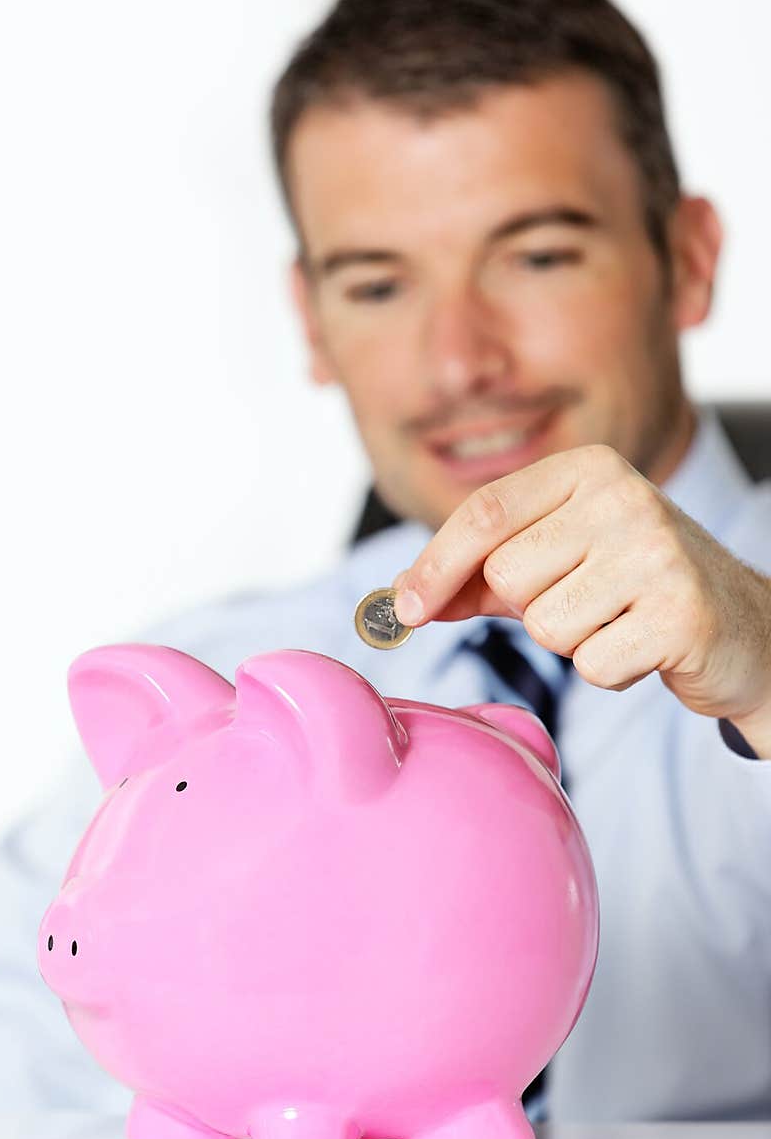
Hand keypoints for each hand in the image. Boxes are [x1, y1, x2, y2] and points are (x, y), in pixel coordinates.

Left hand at [393, 444, 770, 756]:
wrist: (743, 627)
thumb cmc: (632, 589)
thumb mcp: (558, 562)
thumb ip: (480, 574)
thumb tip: (400, 598)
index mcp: (588, 468)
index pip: (484, 513)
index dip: (434, 566)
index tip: (403, 610)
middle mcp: (625, 497)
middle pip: (508, 574)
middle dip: (528, 608)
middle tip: (583, 602)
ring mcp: (657, 551)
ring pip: (545, 624)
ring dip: (571, 642)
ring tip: (617, 622)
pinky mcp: (681, 613)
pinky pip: (591, 663)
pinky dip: (607, 670)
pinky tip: (642, 648)